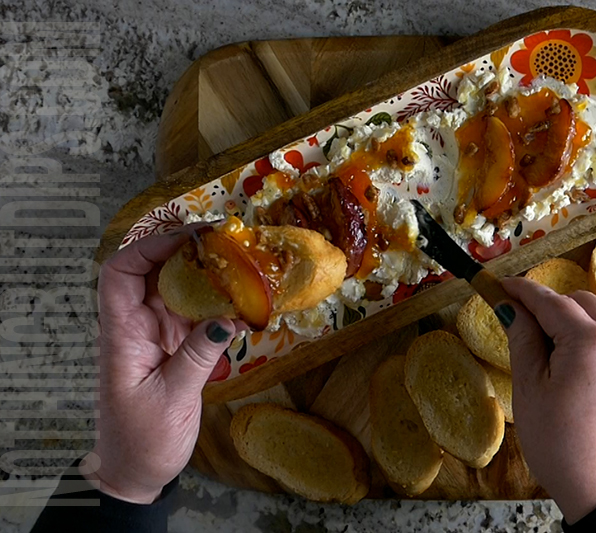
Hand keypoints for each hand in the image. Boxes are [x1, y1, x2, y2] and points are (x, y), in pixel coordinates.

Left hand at [81, 228, 240, 503]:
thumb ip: (198, 356)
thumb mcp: (173, 399)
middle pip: (151, 272)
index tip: (189, 239)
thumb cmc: (142, 440)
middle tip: (225, 242)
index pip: (120, 273)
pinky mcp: (173, 347)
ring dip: (204, 274)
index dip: (149, 248)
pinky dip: (214, 303)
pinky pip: (192, 313)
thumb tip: (228, 318)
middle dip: (184, 251)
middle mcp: (136, 327)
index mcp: (122, 335)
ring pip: (174, 289)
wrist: (135, 472)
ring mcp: (155, 335)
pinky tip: (240, 300)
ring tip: (239, 263)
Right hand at [495, 277, 595, 523]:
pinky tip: (565, 357)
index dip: (521, 291)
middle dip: (546, 306)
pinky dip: (585, 334)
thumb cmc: (561, 443)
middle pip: (577, 301)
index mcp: (591, 340)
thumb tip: (509, 307)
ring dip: (567, 319)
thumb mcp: (530, 388)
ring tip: (540, 345)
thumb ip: (522, 339)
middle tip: (516, 321)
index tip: (497, 285)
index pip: (550, 301)